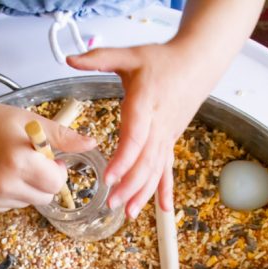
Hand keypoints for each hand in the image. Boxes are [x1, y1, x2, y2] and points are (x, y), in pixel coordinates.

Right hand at [0, 97, 95, 212]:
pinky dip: (12, 192)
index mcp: (19, 161)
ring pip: (29, 202)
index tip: (50, 159)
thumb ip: (63, 137)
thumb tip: (91, 144)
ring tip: (12, 165)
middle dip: (45, 181)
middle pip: (45, 197)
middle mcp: (4, 184)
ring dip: (28, 187)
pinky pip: (11, 204)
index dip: (57, 171)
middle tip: (32, 161)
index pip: (55, 183)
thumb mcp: (32, 123)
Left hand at [68, 42, 213, 215]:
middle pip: (146, 161)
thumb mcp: (129, 54)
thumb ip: (99, 57)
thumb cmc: (163, 60)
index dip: (123, 160)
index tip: (109, 178)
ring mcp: (167, 135)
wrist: (197, 63)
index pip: (135, 138)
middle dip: (130, 185)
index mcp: (146, 105)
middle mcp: (158, 125)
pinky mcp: (170, 140)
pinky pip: (167, 168)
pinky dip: (165, 189)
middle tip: (112, 203)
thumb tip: (69, 58)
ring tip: (130, 213)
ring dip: (144, 193)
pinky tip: (164, 209)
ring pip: (157, 169)